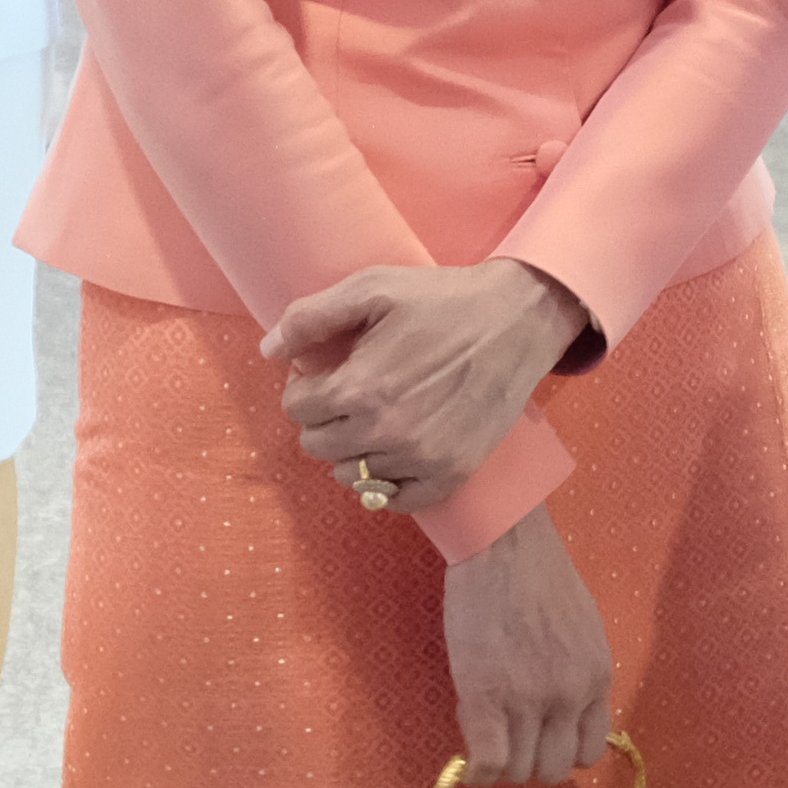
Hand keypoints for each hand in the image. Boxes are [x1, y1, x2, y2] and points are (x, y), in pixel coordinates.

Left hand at [269, 261, 587, 511]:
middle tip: (347, 392)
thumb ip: (311, 317)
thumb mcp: (372, 288)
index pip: (297, 408)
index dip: (303, 386)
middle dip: (322, 417)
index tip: (323, 373)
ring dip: (351, 449)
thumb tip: (269, 349)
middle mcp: (386, 433)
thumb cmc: (443, 300)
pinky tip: (394, 452)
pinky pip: (395, 500)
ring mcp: (420, 460)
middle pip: (317, 445)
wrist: (518, 319)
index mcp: (360, 388)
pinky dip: (386, 483)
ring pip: (351, 475)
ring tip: (374, 417)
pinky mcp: (451, 474)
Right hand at [444, 511, 613, 784]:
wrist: (502, 542)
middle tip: (507, 737)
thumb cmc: (536, 573)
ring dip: (501, 763)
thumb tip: (558, 712)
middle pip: (555, 768)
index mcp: (597, 677)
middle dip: (529, 760)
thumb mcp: (580, 630)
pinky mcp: (487, 696)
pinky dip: (478, 770)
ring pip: (520, 770)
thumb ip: (576, 674)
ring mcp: (529, 699)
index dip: (560, 750)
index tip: (539, 739)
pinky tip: (470, 760)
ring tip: (485, 734)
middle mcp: (570, 695)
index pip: (591, 750)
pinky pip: (489, 762)